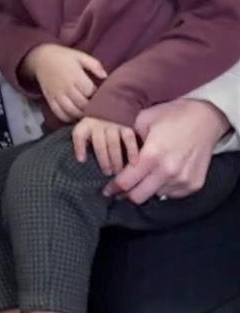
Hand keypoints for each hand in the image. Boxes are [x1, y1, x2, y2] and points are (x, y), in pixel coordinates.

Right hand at [23, 44, 106, 121]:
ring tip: (85, 111)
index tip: (98, 93)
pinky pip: (59, 114)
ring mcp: (57, 95)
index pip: (90, 91)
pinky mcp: (50, 100)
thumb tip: (105, 76)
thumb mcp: (80, 56)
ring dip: (81, 114)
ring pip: (72, 111)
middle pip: (82, 104)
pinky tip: (74, 114)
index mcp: (75, 76)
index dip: (96, 94)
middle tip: (94, 104)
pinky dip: (68, 118)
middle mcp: (66, 87)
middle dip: (90, 106)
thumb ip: (94, 65)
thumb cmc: (63, 57)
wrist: (41, 58)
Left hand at [73, 116, 139, 174]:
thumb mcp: (87, 128)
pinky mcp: (127, 125)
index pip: (79, 134)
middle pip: (99, 144)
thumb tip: (82, 160)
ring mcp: (113, 124)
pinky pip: (129, 138)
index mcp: (86, 125)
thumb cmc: (99, 124)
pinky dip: (131, 151)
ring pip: (113, 144)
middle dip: (103, 161)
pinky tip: (133, 162)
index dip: (79, 147)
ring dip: (115, 160)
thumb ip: (83, 141)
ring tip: (118, 172)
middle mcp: (99, 123)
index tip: (81, 160)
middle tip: (107, 173)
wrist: (115, 104)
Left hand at [103, 98, 230, 203]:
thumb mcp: (144, 119)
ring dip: (146, 189)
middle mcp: (168, 172)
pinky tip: (161, 174)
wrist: (206, 118)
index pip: (126, 182)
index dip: (112, 188)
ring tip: (145, 175)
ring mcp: (182, 180)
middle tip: (120, 189)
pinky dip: (162, 188)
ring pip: (154, 195)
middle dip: (125, 194)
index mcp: (153, 155)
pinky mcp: (193, 185)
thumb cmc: (172, 115)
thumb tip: (112, 153)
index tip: (106, 190)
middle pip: (138, 197)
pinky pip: (171, 194)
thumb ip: (127, 138)